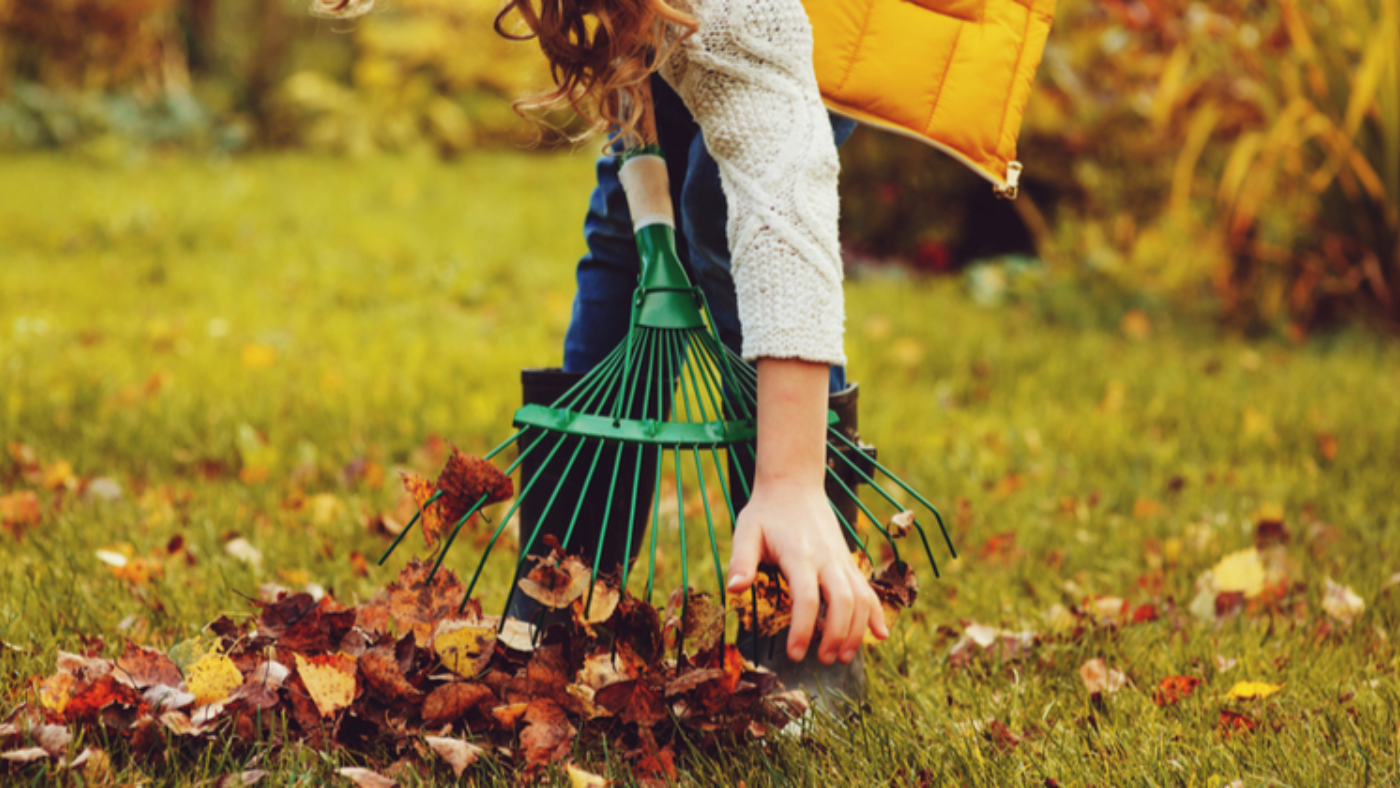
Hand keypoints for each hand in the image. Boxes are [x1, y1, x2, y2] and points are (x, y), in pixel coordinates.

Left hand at [727, 477, 887, 663]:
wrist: (794, 484)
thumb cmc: (767, 512)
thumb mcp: (746, 531)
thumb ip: (741, 561)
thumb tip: (734, 590)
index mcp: (799, 554)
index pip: (807, 597)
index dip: (803, 629)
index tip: (794, 654)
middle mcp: (826, 557)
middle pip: (842, 601)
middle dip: (836, 636)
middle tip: (823, 661)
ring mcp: (841, 559)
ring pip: (860, 598)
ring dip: (856, 631)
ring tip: (843, 657)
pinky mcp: (848, 561)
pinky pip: (868, 588)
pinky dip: (875, 612)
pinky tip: (879, 635)